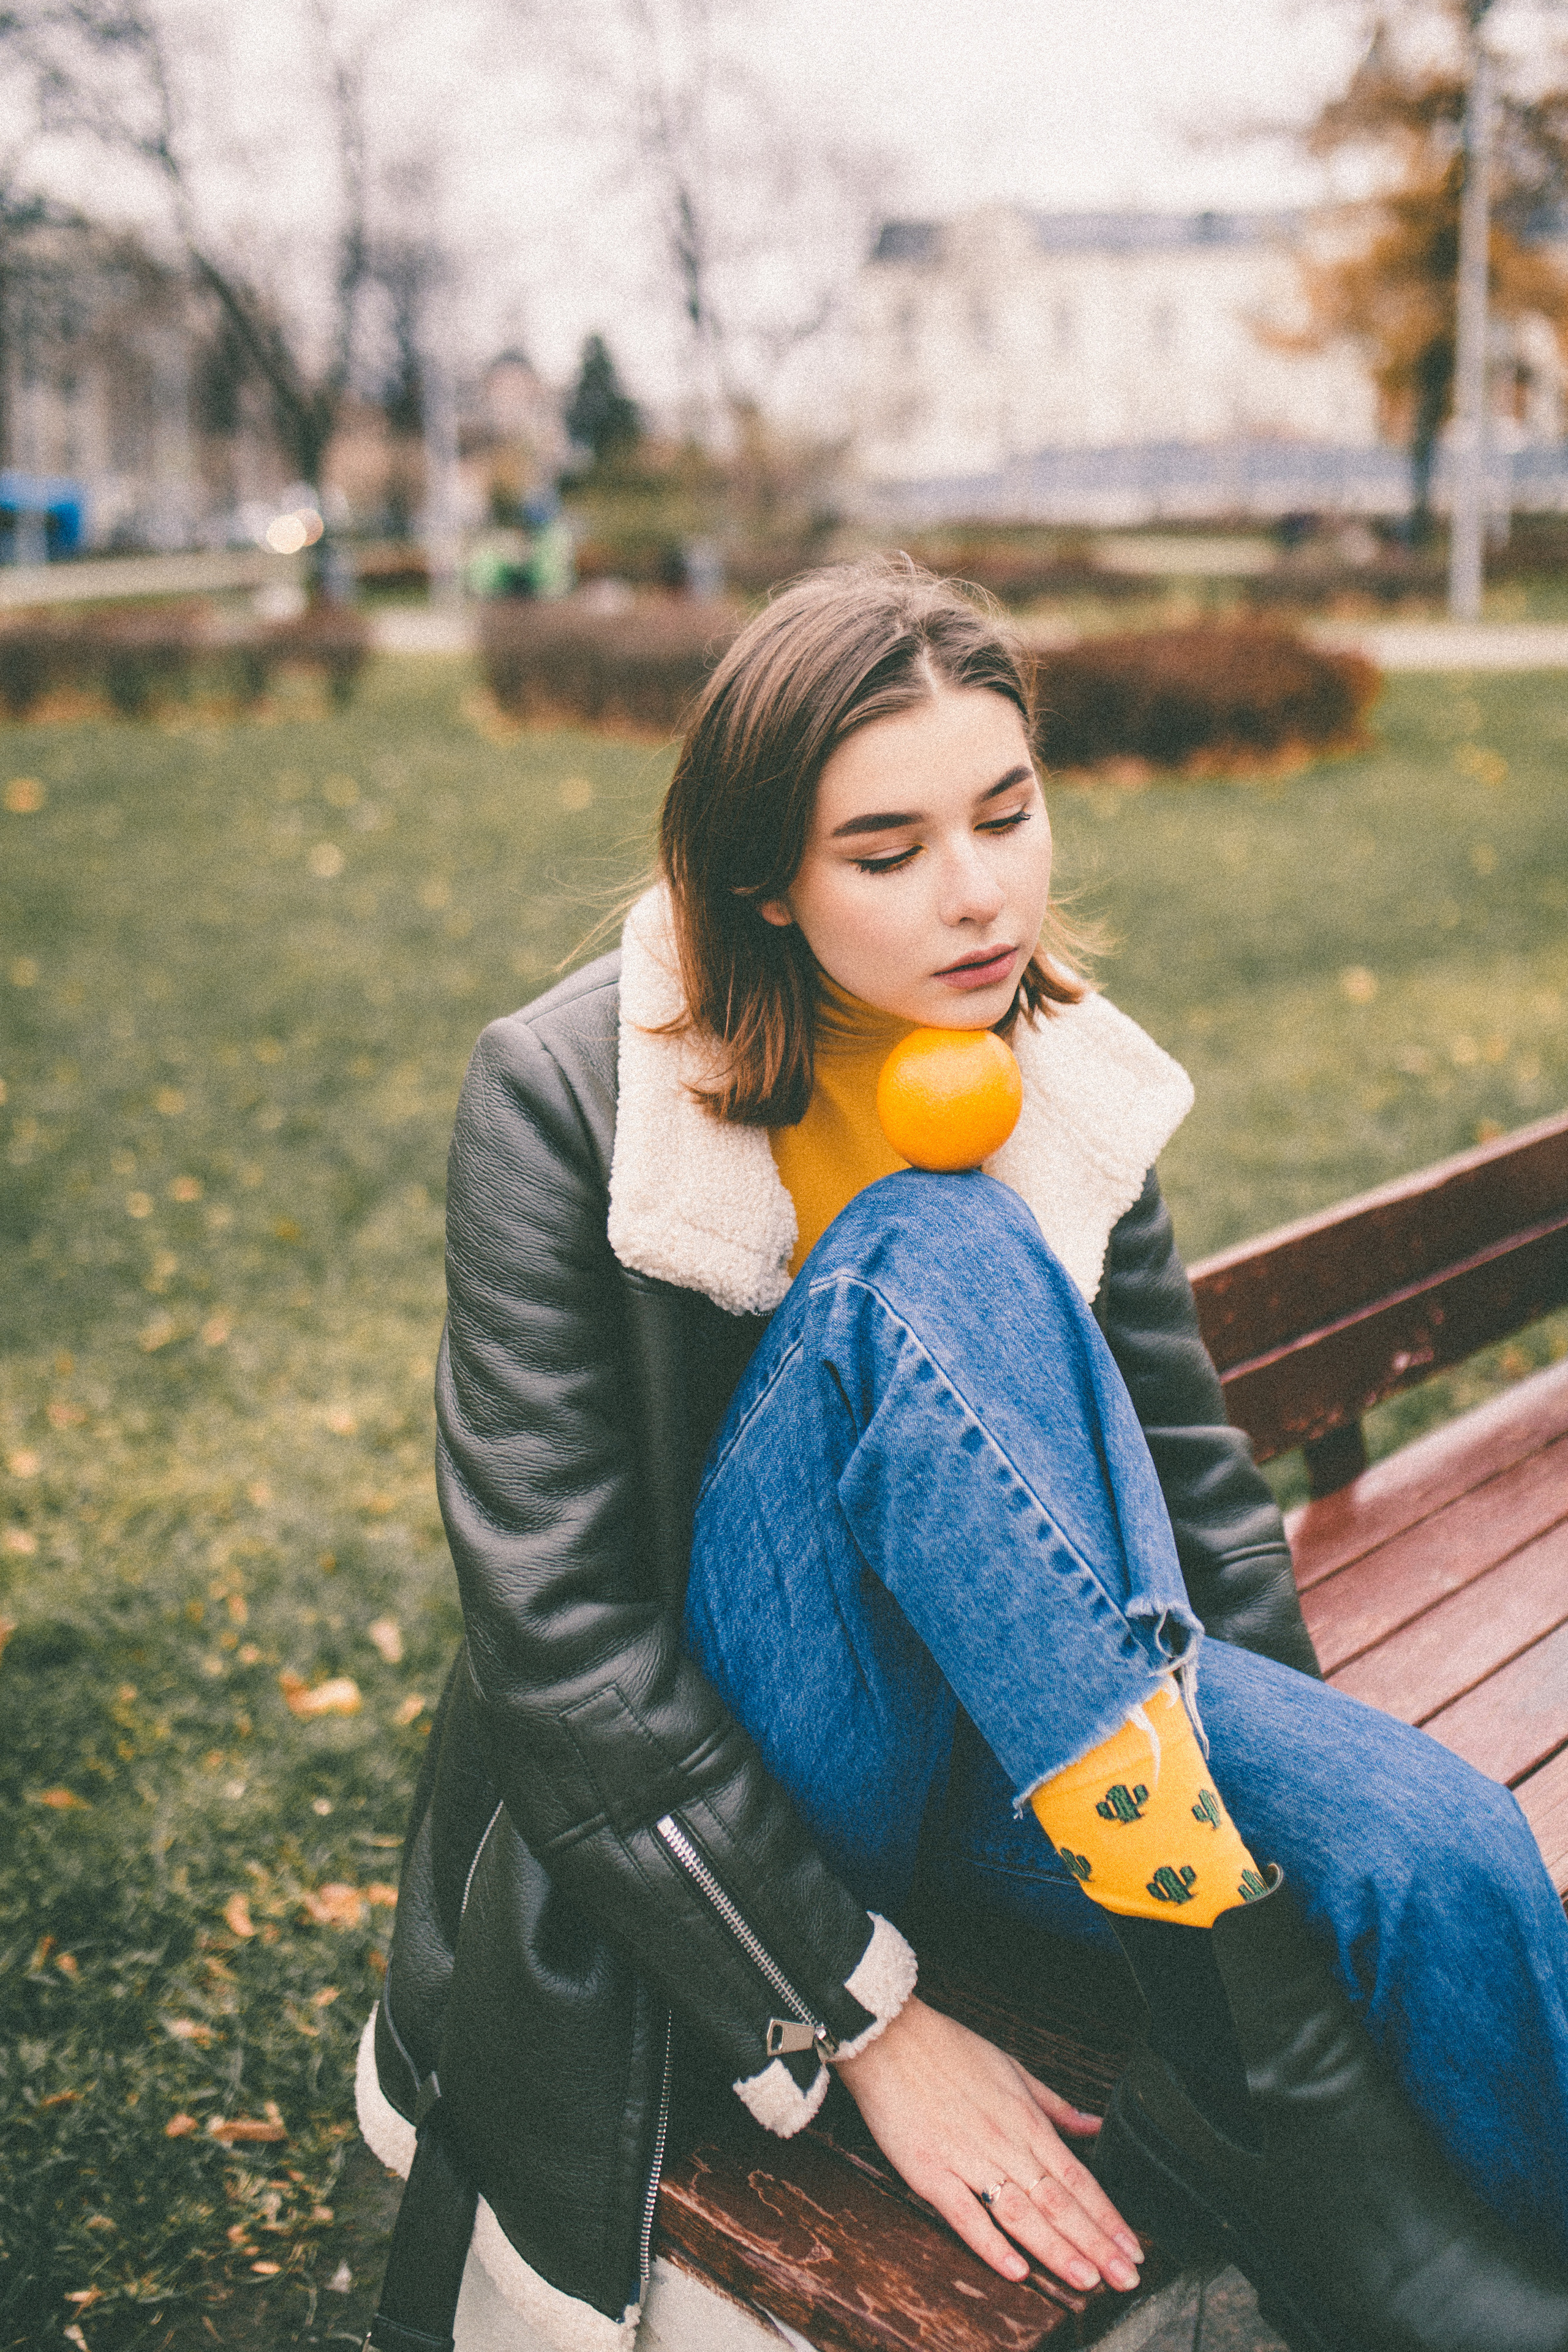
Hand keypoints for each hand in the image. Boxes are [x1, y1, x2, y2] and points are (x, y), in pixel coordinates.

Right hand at [834, 1995, 1142, 2294]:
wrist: (889, 2038)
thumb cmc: (949, 2049)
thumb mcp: (1012, 2068)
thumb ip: (1054, 2105)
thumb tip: (1094, 2125)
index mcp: (1025, 2120)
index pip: (1078, 2177)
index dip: (1107, 2216)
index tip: (1133, 2246)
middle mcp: (1004, 2143)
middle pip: (1058, 2202)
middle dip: (1096, 2243)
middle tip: (1126, 2278)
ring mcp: (967, 2159)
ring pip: (1021, 2213)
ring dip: (1056, 2250)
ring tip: (1086, 2280)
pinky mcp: (930, 2172)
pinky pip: (965, 2215)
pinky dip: (990, 2243)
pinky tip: (1015, 2268)